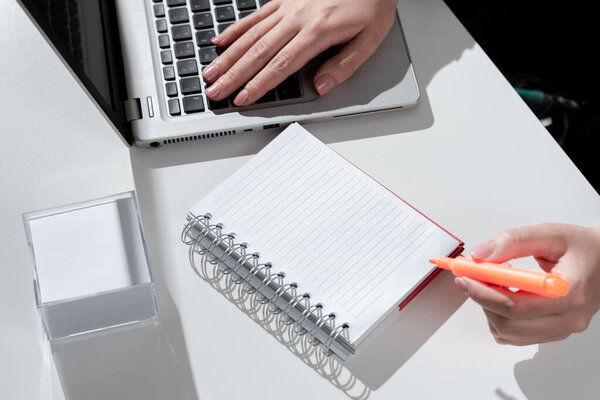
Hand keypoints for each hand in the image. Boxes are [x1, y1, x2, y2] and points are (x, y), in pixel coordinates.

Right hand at [202, 0, 398, 105]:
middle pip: (258, 52)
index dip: (259, 84)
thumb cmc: (372, 4)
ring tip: (211, 73)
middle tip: (215, 92)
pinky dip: (236, 29)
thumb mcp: (369, 39)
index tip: (243, 99)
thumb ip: (344, 65)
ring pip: (251, 35)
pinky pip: (255, 15)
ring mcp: (288, 6)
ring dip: (228, 56)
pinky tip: (220, 41)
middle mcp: (298, 18)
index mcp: (318, 32)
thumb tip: (321, 86)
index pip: (281, 65)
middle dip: (234, 75)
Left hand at [456, 223, 599, 344]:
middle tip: (470, 277)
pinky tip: (503, 294)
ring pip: (509, 333)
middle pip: (509, 324)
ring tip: (493, 282)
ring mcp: (562, 329)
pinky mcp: (553, 332)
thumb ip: (512, 241)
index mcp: (569, 293)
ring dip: (489, 308)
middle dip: (481, 299)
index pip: (516, 306)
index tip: (464, 277)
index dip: (483, 293)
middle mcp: (569, 318)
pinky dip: (499, 317)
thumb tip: (480, 255)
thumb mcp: (548, 234)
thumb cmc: (582, 247)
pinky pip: (515, 335)